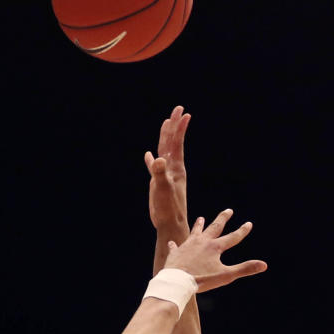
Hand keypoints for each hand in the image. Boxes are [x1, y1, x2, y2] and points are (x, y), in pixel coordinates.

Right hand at [145, 104, 190, 236]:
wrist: (170, 224)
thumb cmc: (168, 209)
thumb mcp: (163, 190)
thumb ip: (159, 174)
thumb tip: (157, 158)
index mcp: (175, 168)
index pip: (176, 143)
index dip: (179, 128)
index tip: (184, 113)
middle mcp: (172, 168)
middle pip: (172, 142)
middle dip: (175, 126)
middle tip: (179, 109)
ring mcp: (165, 175)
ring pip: (165, 151)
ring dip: (165, 137)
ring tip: (167, 123)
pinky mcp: (158, 184)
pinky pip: (154, 167)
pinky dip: (151, 160)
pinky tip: (149, 155)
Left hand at [164, 208, 265, 291]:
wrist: (178, 281)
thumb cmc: (202, 279)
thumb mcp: (226, 275)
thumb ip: (245, 269)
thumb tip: (264, 265)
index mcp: (215, 247)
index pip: (233, 237)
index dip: (242, 231)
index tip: (249, 223)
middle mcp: (202, 242)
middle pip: (214, 227)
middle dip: (223, 218)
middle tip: (228, 210)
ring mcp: (188, 246)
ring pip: (195, 232)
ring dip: (199, 225)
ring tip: (201, 218)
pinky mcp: (176, 253)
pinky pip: (176, 247)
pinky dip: (176, 245)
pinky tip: (173, 242)